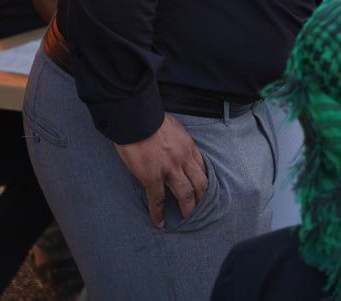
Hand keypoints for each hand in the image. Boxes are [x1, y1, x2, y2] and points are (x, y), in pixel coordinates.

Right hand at [114, 113, 206, 227]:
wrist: (137, 118)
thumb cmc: (151, 118)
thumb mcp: (173, 127)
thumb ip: (177, 139)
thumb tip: (173, 144)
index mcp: (189, 146)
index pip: (202, 168)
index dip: (204, 181)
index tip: (204, 190)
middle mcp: (184, 159)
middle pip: (200, 183)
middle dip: (203, 198)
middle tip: (203, 209)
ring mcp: (170, 169)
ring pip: (185, 193)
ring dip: (188, 208)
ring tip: (188, 219)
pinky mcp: (153, 176)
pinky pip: (157, 198)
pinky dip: (158, 213)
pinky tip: (159, 222)